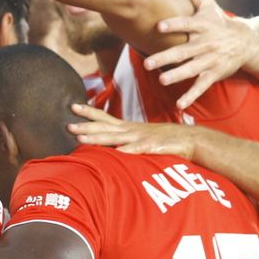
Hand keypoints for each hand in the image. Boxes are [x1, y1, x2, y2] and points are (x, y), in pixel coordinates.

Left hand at [67, 103, 194, 158]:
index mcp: (128, 127)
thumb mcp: (142, 137)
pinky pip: (137, 150)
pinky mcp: (151, 147)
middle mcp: (131, 130)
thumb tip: (111, 144)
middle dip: (86, 126)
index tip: (72, 106)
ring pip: (115, 138)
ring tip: (81, 139)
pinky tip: (115, 152)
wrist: (190, 139)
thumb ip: (126, 139)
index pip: (104, 117)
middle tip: (68, 125)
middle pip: (104, 126)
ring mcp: (140, 138)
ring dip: (97, 138)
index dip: (89, 112)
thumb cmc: (165, 139)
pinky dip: (126, 150)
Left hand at [142, 0, 258, 110]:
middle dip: (165, 57)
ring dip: (176, 76)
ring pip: (191, 69)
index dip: (174, 24)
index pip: (186, 24)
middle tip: (147, 63)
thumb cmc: (220, 20)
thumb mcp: (208, 3)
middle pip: (183, 51)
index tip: (159, 25)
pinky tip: (179, 105)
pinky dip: (191, 96)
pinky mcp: (214, 73)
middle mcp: (206, 43)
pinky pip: (201, 86)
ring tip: (161, 80)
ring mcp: (210, 60)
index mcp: (203, 25)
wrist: (247, 41)